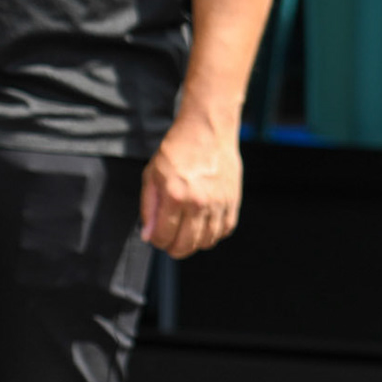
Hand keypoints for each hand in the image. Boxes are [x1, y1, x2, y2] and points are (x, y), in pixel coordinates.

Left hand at [139, 113, 243, 257]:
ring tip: (187, 236)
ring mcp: (218, 204)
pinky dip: (213, 235)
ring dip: (194, 244)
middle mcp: (198, 203)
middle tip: (170, 245)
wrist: (207, 132)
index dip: (158, 242)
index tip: (157, 239)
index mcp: (174, 195)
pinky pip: (224, 231)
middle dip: (175, 249)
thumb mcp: (152, 174)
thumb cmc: (176, 151)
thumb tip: (148, 235)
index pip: (164, 235)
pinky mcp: (233, 203)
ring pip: (206, 241)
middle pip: (186, 244)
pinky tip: (204, 228)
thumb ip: (149, 206)